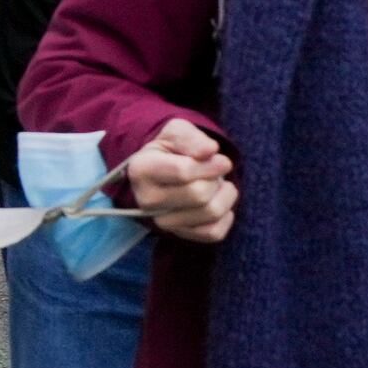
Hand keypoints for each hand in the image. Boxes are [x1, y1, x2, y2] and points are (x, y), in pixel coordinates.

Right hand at [126, 116, 238, 243]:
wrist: (165, 170)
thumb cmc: (172, 149)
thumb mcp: (177, 132)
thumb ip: (192, 138)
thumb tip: (211, 150)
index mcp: (141, 170)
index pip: (183, 172)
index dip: (210, 164)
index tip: (221, 159)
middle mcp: (146, 200)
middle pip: (199, 194)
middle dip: (216, 179)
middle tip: (214, 172)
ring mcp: (161, 221)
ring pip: (210, 213)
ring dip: (225, 195)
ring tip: (217, 184)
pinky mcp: (180, 235)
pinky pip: (214, 232)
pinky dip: (226, 216)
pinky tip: (218, 202)